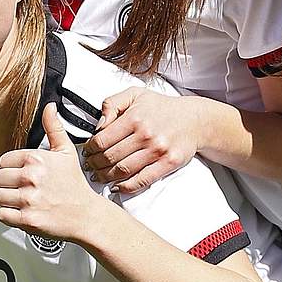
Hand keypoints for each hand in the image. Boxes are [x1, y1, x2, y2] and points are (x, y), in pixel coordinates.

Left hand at [0, 104, 106, 243]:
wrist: (86, 215)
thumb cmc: (74, 185)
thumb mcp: (66, 152)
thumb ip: (54, 128)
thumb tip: (49, 107)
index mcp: (36, 159)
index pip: (3, 161)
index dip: (12, 168)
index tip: (23, 174)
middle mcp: (31, 177)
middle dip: (8, 184)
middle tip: (23, 188)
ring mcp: (28, 199)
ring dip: (8, 200)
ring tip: (24, 200)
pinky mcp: (27, 219)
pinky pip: (2, 215)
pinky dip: (10, 216)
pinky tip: (24, 211)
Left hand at [83, 88, 200, 193]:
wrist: (194, 120)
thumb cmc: (162, 108)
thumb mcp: (135, 94)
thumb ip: (112, 104)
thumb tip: (99, 125)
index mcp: (134, 117)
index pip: (102, 139)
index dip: (90, 149)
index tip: (87, 152)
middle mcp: (145, 134)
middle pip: (110, 157)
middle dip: (95, 164)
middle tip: (90, 166)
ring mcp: (157, 150)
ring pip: (123, 170)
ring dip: (106, 177)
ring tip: (99, 176)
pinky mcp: (168, 163)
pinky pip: (142, 180)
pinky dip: (126, 187)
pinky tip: (117, 186)